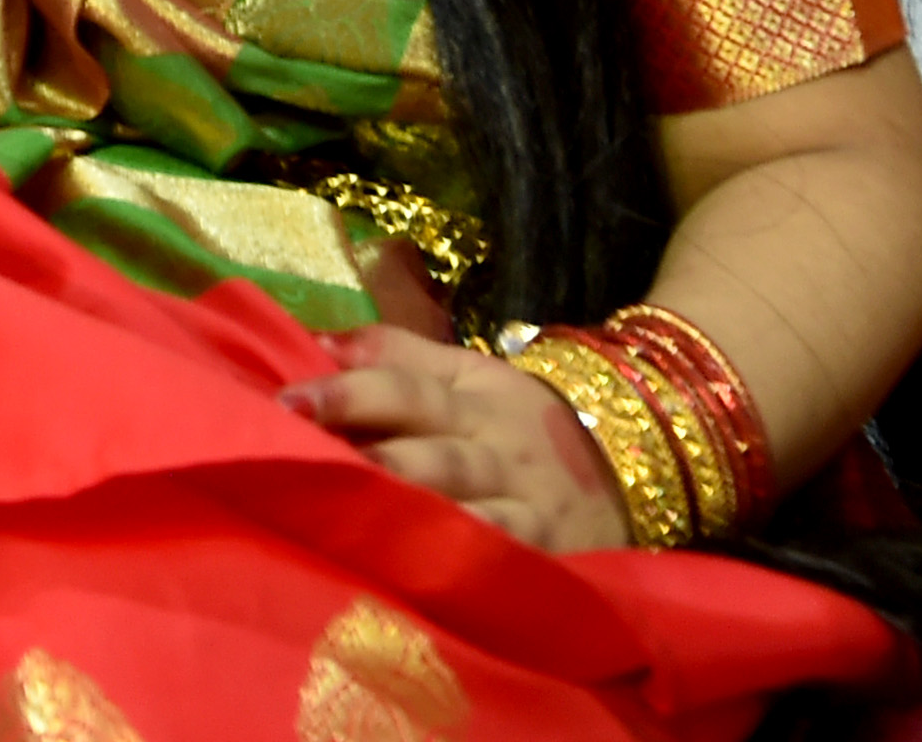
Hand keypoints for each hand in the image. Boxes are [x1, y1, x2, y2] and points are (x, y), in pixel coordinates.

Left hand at [284, 326, 627, 552]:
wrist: (635, 466)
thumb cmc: (520, 423)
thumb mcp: (470, 374)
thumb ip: (396, 354)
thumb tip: (315, 341)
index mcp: (471, 400)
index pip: (407, 389)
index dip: (350, 393)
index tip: (286, 401)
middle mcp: (497, 454)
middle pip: (431, 456)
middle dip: (372, 461)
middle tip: (302, 465)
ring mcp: (525, 511)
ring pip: (467, 514)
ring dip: (413, 519)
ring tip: (352, 525)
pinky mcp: (548, 562)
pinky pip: (504, 565)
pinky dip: (467, 569)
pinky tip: (420, 580)